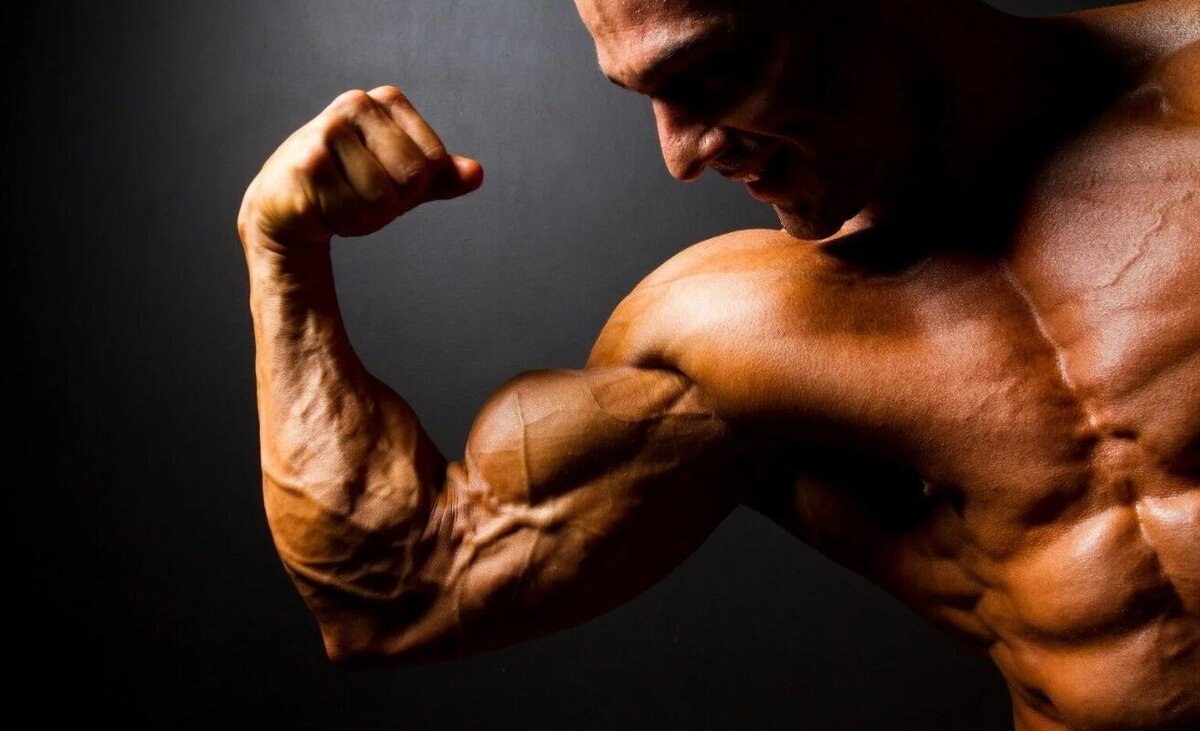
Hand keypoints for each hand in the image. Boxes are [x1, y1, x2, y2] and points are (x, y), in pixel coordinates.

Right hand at [238, 85, 483, 251]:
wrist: (285, 206)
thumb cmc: (349, 187)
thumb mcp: (401, 180)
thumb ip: (439, 177)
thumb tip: (476, 174)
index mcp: (387, 99)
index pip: (435, 160)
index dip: (415, 186)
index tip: (383, 178)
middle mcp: (356, 103)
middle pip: (413, 177)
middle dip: (392, 202)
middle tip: (359, 194)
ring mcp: (327, 130)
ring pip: (384, 198)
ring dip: (367, 217)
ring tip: (339, 201)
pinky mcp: (307, 164)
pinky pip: (355, 214)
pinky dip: (345, 225)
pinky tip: (322, 209)